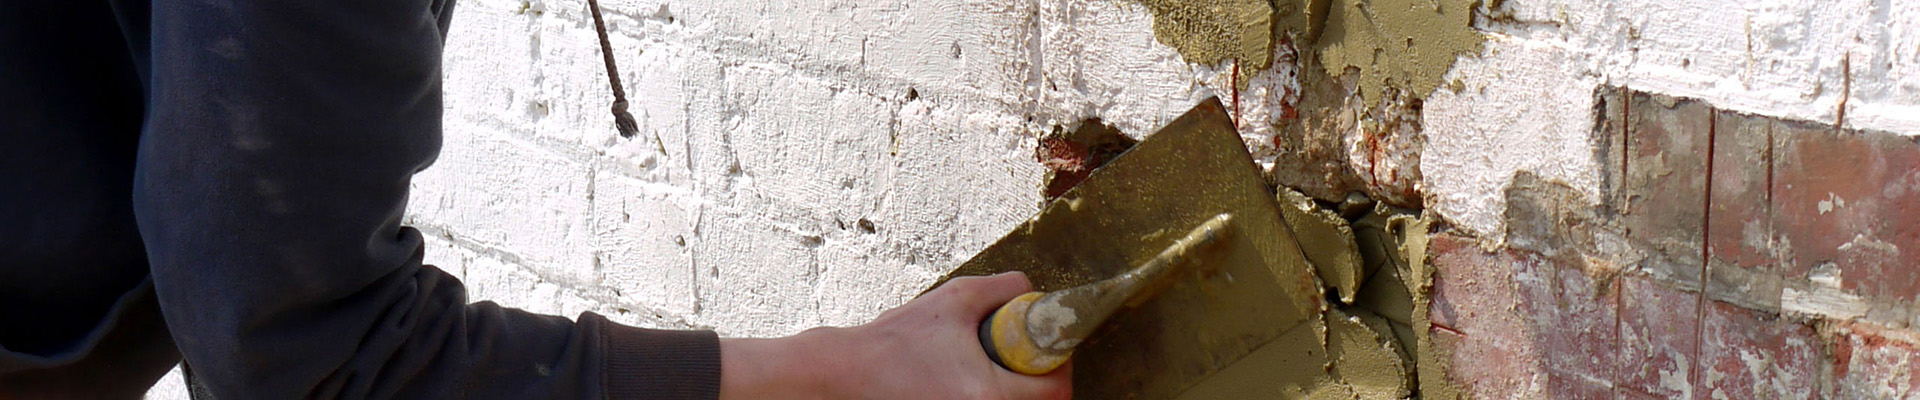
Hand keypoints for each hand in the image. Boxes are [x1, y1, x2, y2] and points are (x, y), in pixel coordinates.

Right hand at [719, 272, 1072, 399]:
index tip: (1045, 348)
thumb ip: (1004, 288)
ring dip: (1017, 392)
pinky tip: (971, 383)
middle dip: (1040, 382)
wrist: (847, 374)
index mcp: (988, 396)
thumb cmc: (896, 341)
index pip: (1056, 390)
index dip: (1058, 364)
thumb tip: (1031, 291)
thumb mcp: (955, 298)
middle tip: (1023, 360)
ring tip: (993, 370)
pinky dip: (993, 398)